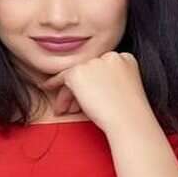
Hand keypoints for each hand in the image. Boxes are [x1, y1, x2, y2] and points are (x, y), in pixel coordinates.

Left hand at [37, 51, 151, 132]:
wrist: (128, 121)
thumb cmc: (128, 113)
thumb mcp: (123, 90)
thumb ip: (110, 81)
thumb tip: (90, 86)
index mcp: (125, 59)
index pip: (102, 68)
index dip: (93, 84)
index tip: (90, 95)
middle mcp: (110, 55)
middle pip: (88, 71)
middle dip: (80, 89)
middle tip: (74, 106)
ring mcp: (94, 62)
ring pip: (76, 75)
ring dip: (69, 92)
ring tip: (65, 109)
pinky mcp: (79, 71)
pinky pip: (63, 77)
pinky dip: (54, 83)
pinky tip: (48, 87)